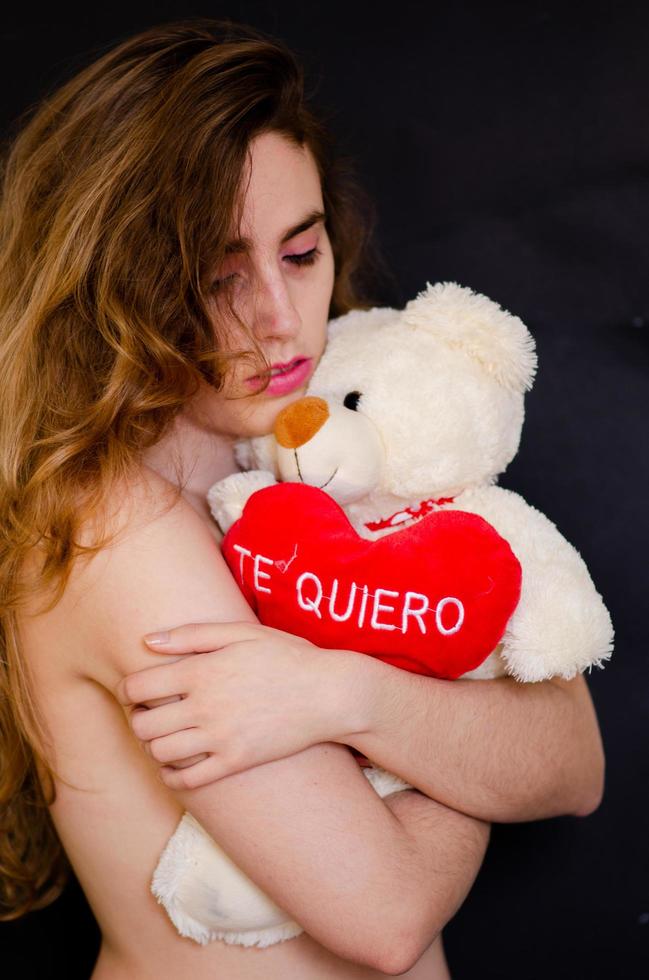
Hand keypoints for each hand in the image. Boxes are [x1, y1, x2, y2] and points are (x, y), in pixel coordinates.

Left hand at [116, 622, 361, 788]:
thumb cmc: (286, 656)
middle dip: (138, 718)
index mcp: (201, 672)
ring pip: (160, 752)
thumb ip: (192, 635)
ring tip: (165, 736)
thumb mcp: (240, 633)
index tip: (135, 691)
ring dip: (153, 745)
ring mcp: (219, 738)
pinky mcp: (235, 762)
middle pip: (143, 724)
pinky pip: (187, 779)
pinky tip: (176, 765)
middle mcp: (204, 707)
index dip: (128, 690)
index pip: (138, 687)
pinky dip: (172, 775)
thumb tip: (147, 641)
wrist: (329, 694)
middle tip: (150, 713)